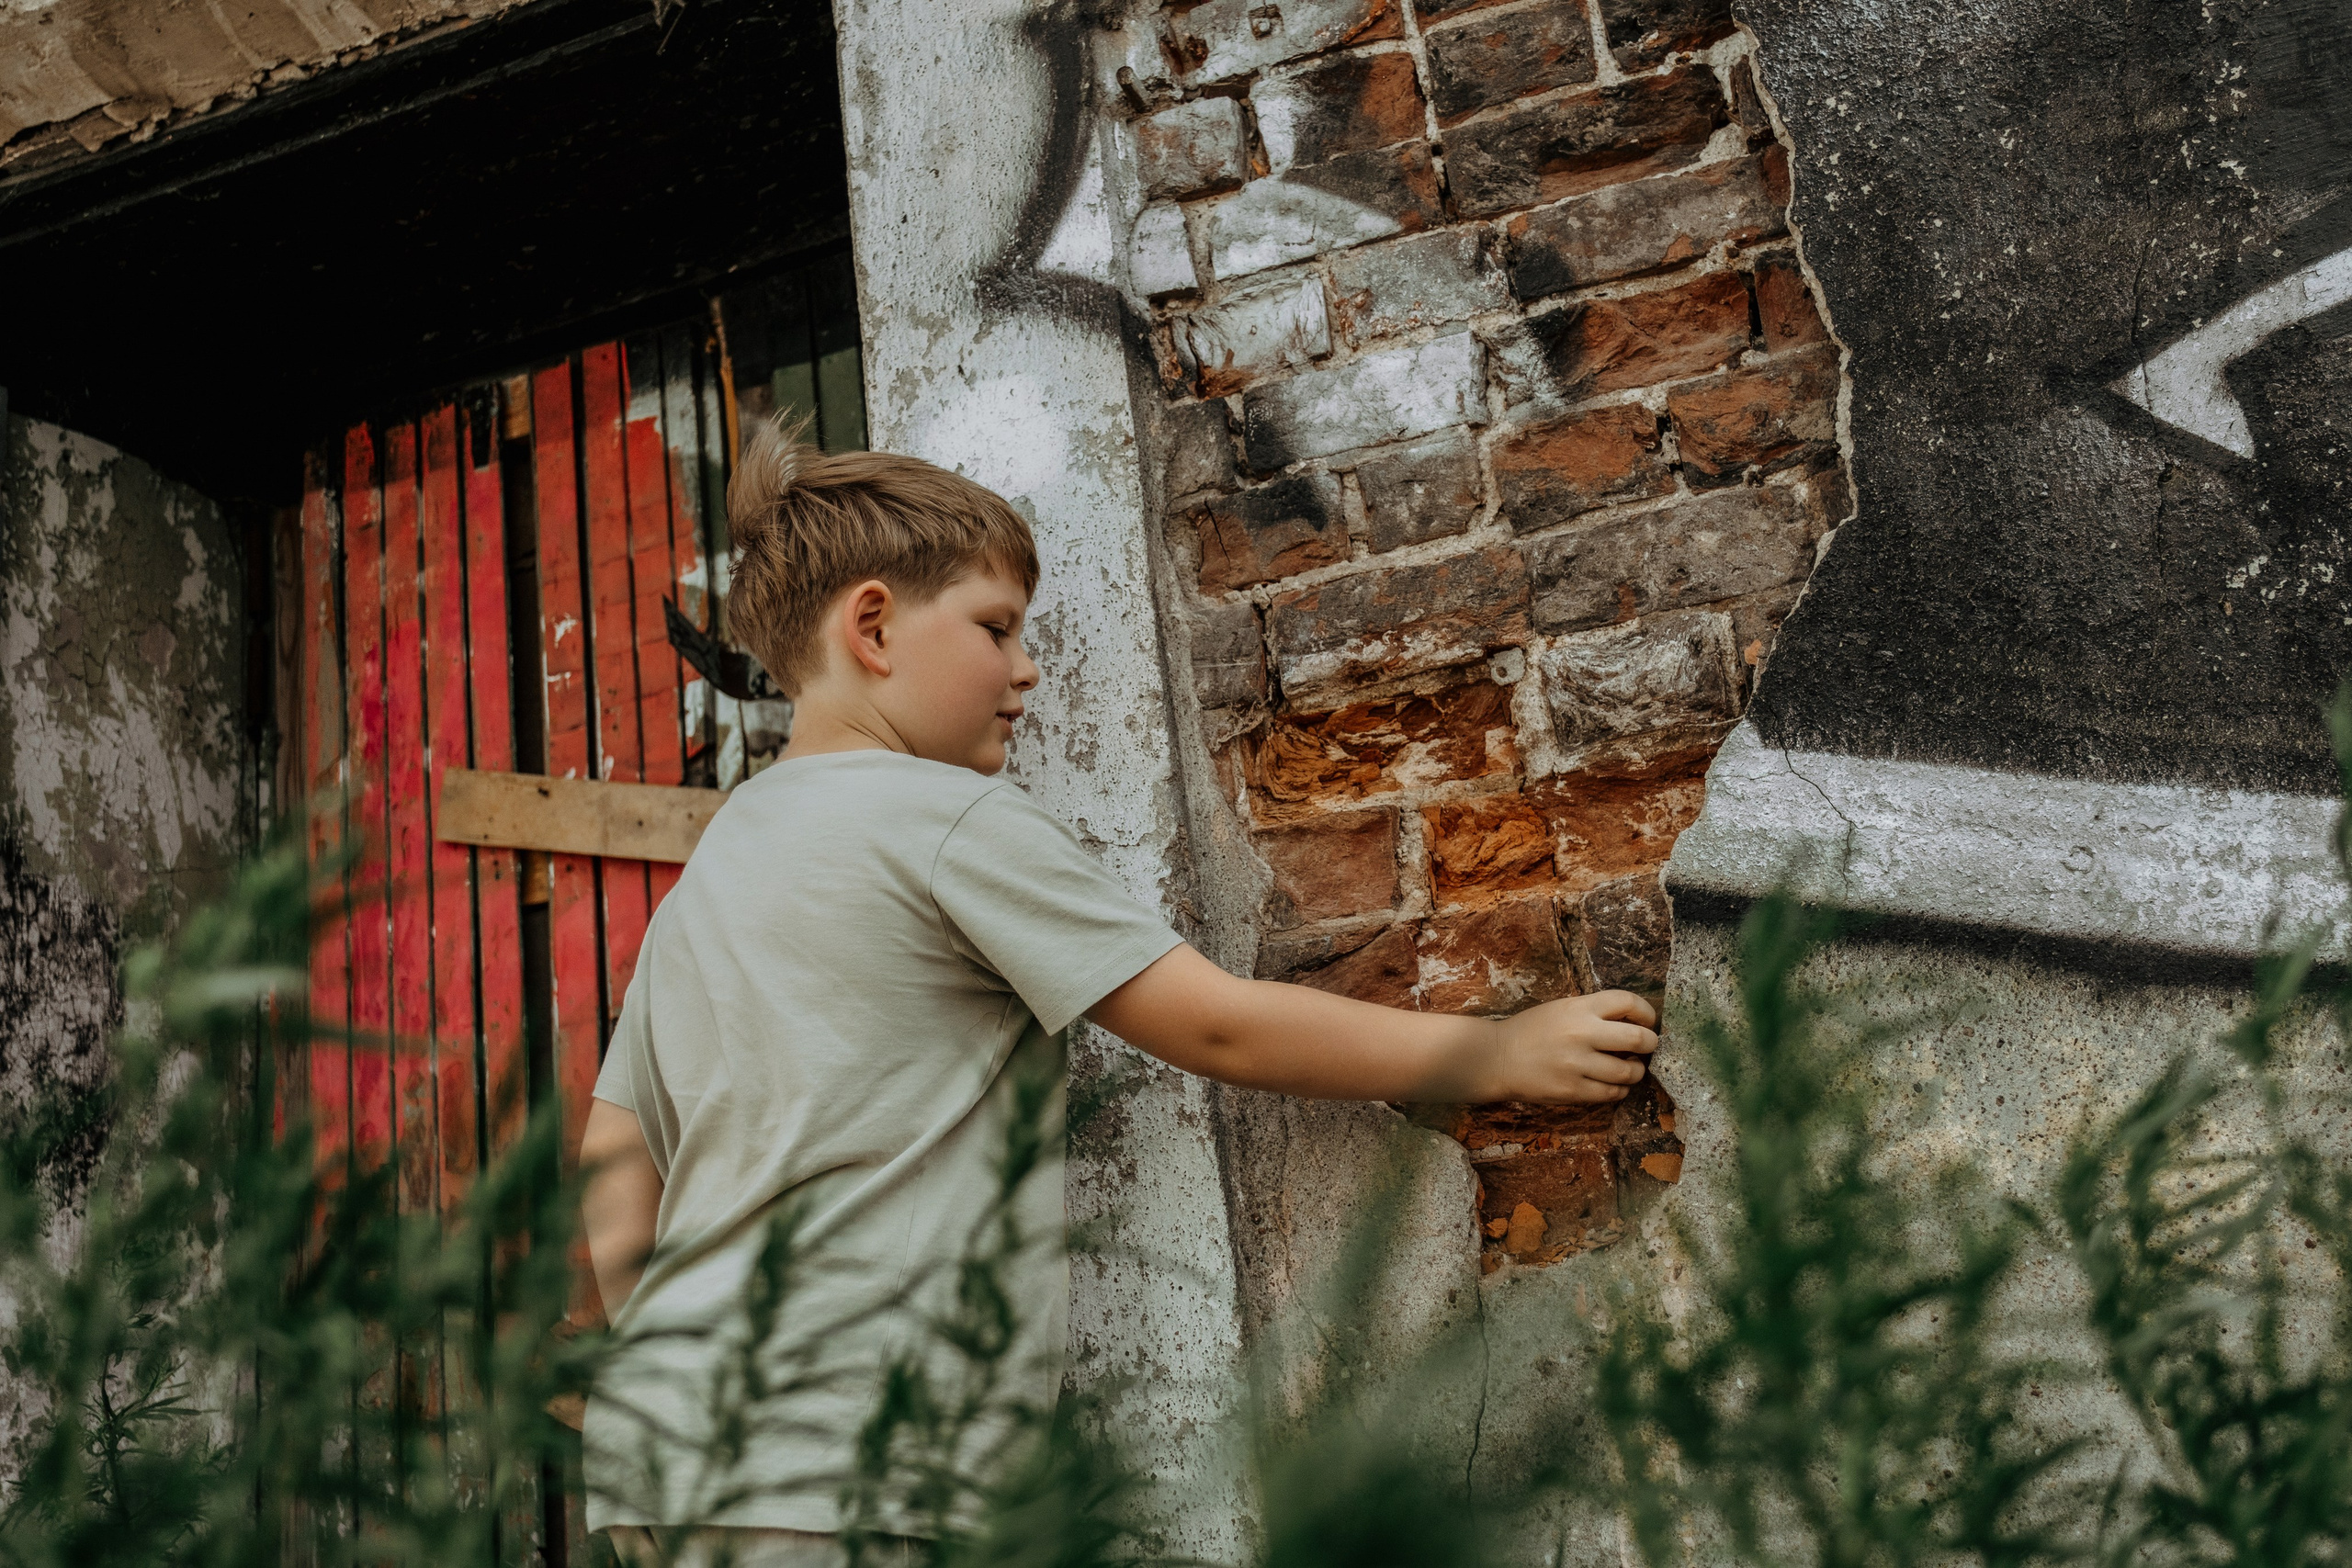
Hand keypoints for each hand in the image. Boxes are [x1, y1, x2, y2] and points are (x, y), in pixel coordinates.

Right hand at [1486, 990, 1659, 1103]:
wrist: (1497, 1058)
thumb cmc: (1530, 1030)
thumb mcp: (1561, 1008)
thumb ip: (1595, 1012)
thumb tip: (1634, 1022)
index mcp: (1579, 1008)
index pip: (1628, 1002)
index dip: (1647, 1012)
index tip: (1648, 1021)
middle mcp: (1582, 1034)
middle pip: (1639, 1039)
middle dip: (1650, 1044)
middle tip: (1646, 1047)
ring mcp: (1578, 1065)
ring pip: (1629, 1072)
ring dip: (1636, 1071)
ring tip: (1629, 1068)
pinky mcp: (1573, 1091)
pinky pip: (1612, 1093)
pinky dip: (1619, 1089)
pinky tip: (1613, 1084)